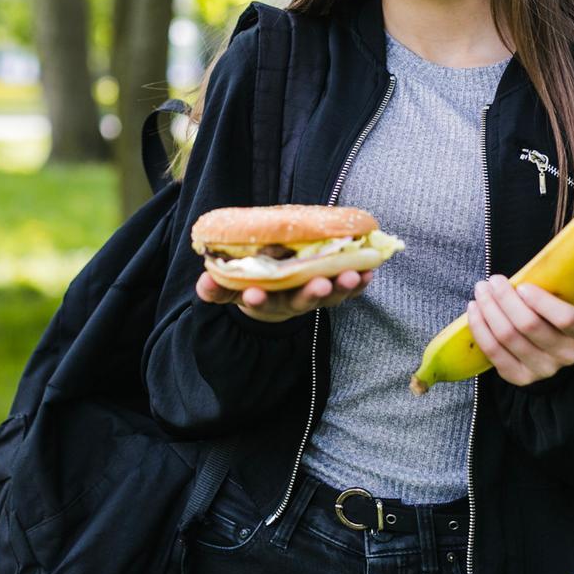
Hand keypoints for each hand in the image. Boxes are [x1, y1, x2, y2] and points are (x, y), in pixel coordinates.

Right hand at [196, 269, 374, 322]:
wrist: (276, 294)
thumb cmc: (252, 285)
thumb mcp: (231, 288)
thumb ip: (217, 288)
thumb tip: (203, 282)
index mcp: (267, 302)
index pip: (261, 303)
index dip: (258, 300)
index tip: (252, 294)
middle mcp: (294, 303)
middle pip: (303, 302)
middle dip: (312, 294)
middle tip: (319, 286)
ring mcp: (316, 296)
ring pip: (331, 296)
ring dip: (343, 286)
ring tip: (352, 275)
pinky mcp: (333, 288)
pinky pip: (350, 288)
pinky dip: (360, 282)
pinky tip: (370, 270)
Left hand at [464, 263, 573, 386]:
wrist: (553, 352)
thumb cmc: (562, 314)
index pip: (564, 319)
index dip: (541, 302)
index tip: (522, 284)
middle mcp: (565, 355)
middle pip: (527, 326)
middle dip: (504, 299)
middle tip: (492, 281)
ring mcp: (541, 369)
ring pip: (507, 337)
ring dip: (488, 310)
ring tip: (480, 291)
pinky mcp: (519, 378)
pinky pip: (493, 352)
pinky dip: (479, 328)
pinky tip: (474, 309)